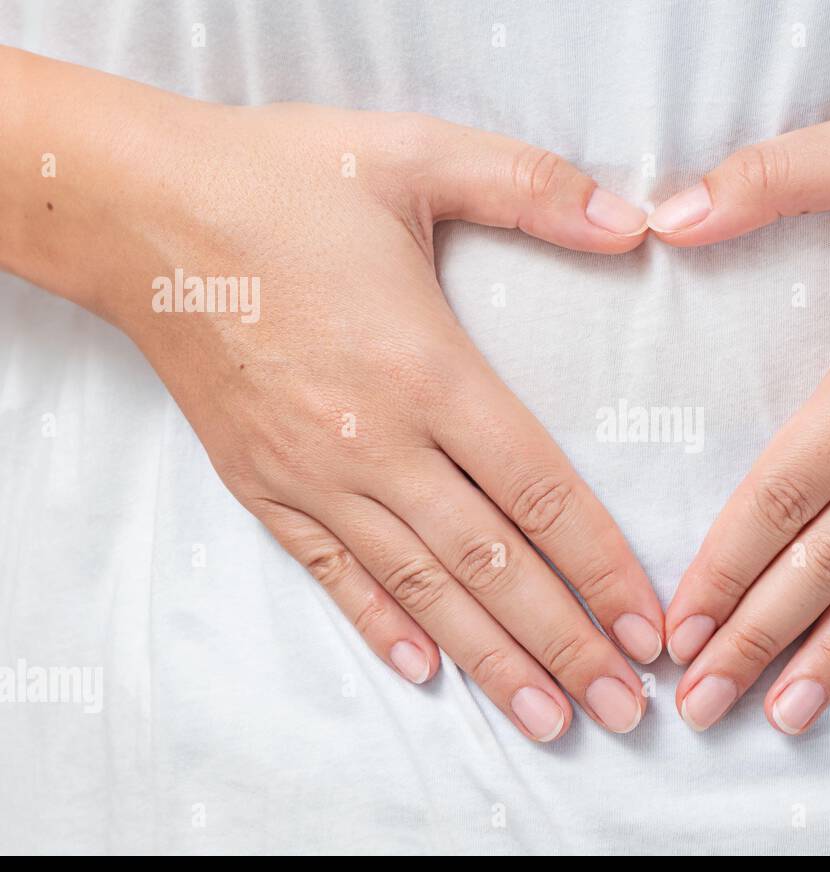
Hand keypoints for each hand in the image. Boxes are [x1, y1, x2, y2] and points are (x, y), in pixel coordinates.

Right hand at [5, 49, 663, 741]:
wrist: (139, 211)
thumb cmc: (281, 180)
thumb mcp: (416, 153)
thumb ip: (532, 187)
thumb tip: (632, 221)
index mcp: (427, 370)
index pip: (538, 492)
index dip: (601, 566)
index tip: (647, 626)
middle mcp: (375, 442)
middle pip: (491, 565)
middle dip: (565, 643)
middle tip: (622, 707)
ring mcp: (313, 474)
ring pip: (421, 587)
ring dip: (491, 660)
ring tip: (548, 717)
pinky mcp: (261, 484)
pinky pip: (330, 573)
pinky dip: (380, 624)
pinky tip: (425, 671)